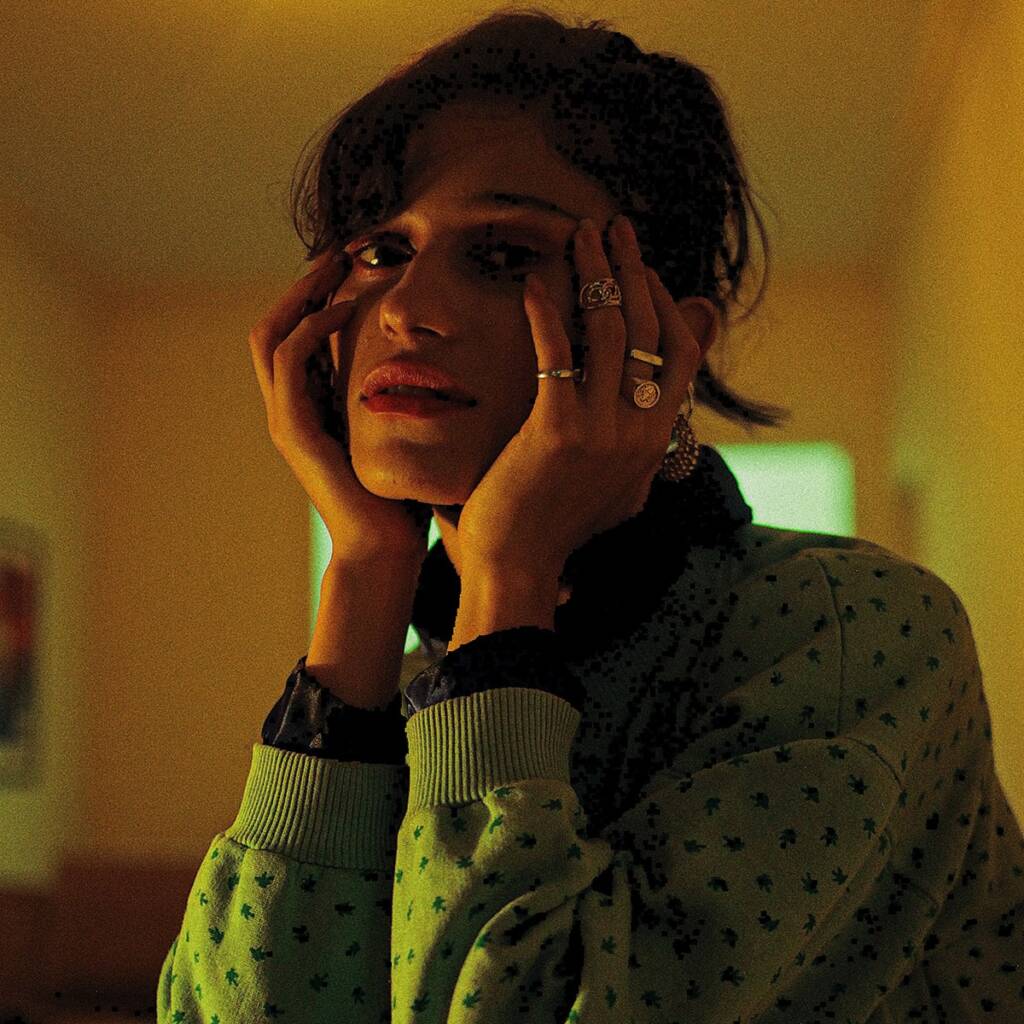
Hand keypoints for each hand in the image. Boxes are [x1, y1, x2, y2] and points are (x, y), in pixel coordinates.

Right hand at [248, 250, 432, 566]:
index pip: (302, 334)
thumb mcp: (403, 435)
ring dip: (302, 294)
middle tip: (340, 249)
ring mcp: (286, 418)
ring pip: (270, 335)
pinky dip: (312, 327)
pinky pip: (288, 362)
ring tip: (338, 265)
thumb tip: (443, 365)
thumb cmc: (402, 498)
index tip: (356, 262)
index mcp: (314, 407)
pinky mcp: (292, 430)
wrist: (384, 550)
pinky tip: (345, 307)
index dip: (319, 295)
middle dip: (305, 284)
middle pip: (277, 325)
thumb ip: (404, 399)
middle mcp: (292, 408)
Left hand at [454, 215, 702, 577]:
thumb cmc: (559, 528)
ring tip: (580, 234)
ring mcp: (601, 431)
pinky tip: (533, 283)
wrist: (517, 565)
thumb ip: (648, 454)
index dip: (666, 302)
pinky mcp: (556, 431)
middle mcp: (639, 432)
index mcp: (655, 441)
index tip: (643, 268)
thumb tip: (668, 428)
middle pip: (651, 328)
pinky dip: (548, 312)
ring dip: (596, 273)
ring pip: (613, 330)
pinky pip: (559, 354)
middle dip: (635, 269)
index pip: (681, 353)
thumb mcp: (622, 493)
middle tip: (615, 227)